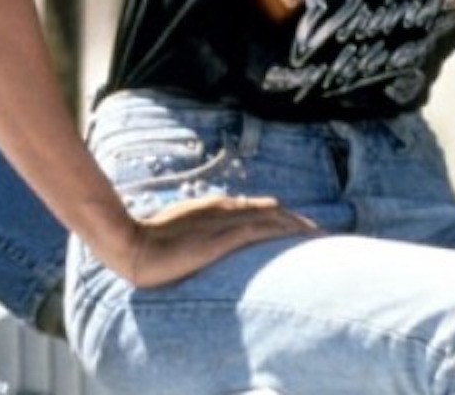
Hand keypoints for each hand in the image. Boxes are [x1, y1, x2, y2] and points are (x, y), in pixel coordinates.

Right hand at [106, 194, 318, 288]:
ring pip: (272, 218)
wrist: (131, 245)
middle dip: (300, 225)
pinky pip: (260, 231)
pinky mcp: (221, 237)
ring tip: (321, 243)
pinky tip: (297, 243)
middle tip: (323, 240)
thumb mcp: (182, 233)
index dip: (286, 220)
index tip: (304, 234)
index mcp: (217, 208)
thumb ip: (204, 235)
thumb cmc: (152, 242)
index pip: (262, 210)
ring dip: (298, 229)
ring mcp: (223, 221)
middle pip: (274, 211)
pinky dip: (281, 234)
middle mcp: (225, 209)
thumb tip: (216, 247)